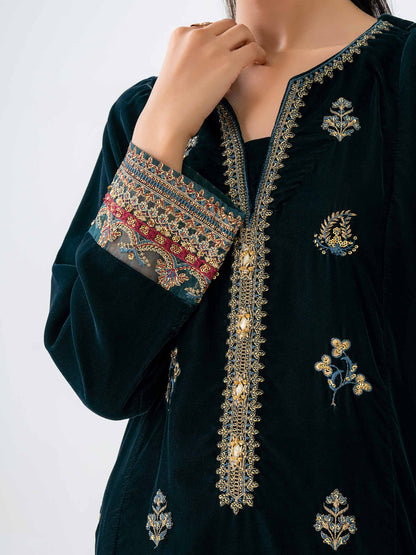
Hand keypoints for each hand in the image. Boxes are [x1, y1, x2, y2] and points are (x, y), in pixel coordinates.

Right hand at [132, 19, 265, 171]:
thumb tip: (212, 61)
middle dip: (236, 37)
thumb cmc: (170, 102)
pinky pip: (252, 49)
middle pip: (227, 25)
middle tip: (241, 53)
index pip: (208, 27)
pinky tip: (258, 63)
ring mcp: (213, 48)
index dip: (218, 40)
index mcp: (181, 34)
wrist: (168, 118)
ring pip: (242, 31)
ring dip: (249, 42)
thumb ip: (190, 57)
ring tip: (251, 57)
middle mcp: (197, 35)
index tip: (223, 53)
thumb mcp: (174, 67)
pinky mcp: (228, 63)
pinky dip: (259, 54)